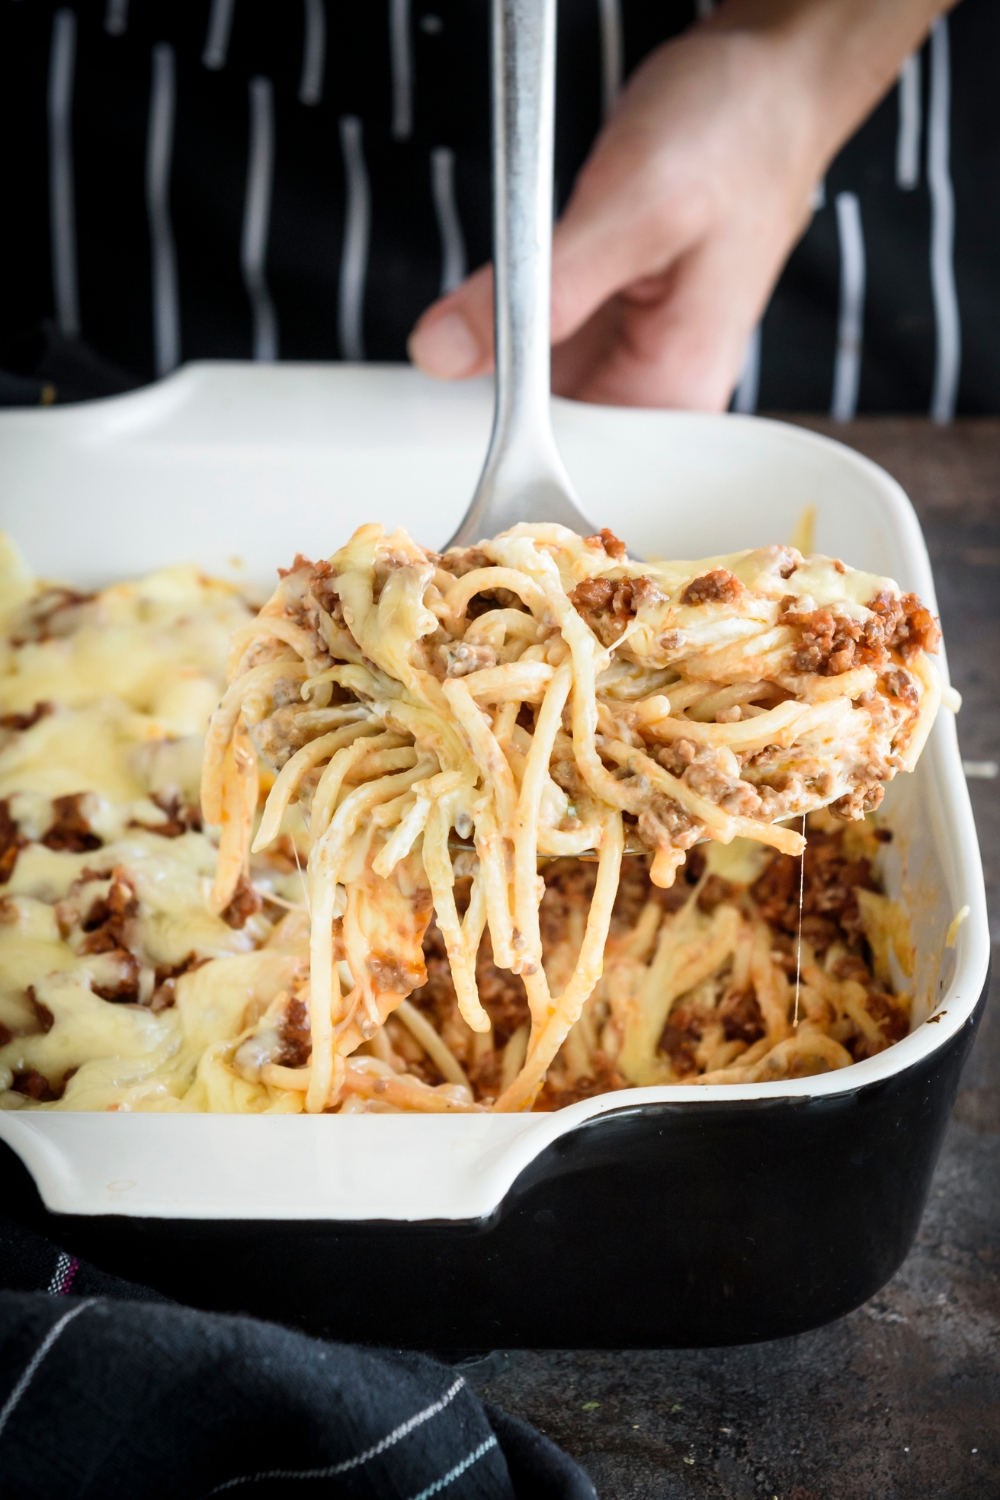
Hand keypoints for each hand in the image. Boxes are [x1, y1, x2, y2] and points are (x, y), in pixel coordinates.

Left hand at [408, 0, 950, 409]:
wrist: (773, 80)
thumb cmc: (735, 133)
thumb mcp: (635, 206)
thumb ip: (543, 289)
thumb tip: (443, 351)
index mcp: (677, 396)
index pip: (571, 471)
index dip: (498, 460)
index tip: (443, 426)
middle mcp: (655, 392)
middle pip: (545, 441)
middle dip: (486, 410)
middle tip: (443, 364)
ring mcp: (630, 358)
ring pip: (531, 395)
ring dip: (493, 365)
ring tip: (477, 323)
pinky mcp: (608, 323)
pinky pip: (538, 350)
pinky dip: (509, 329)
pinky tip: (496, 307)